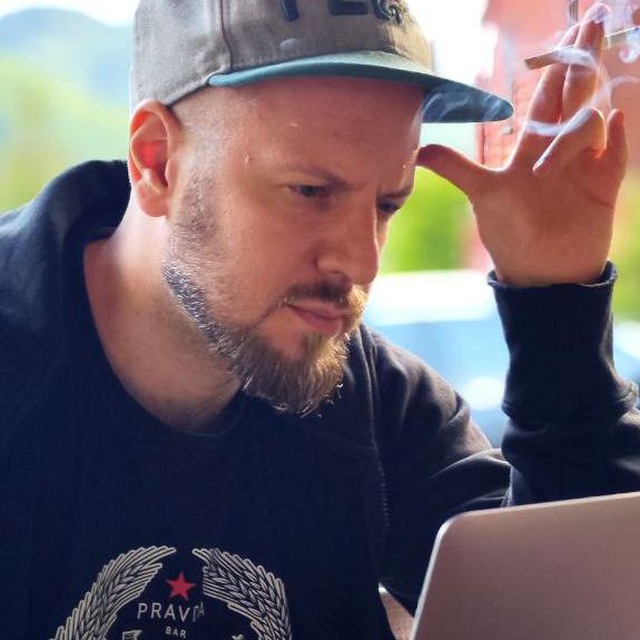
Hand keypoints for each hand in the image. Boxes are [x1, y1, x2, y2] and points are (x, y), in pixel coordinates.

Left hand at [418, 3, 627, 285]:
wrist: (541, 275)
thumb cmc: (510, 235)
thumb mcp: (483, 197)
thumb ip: (457, 170)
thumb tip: (419, 152)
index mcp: (531, 146)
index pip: (547, 94)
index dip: (559, 61)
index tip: (573, 27)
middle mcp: (560, 148)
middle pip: (576, 92)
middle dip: (583, 57)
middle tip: (596, 19)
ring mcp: (585, 164)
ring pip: (592, 121)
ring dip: (575, 131)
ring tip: (551, 170)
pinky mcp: (605, 185)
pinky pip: (617, 153)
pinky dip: (618, 137)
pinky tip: (617, 118)